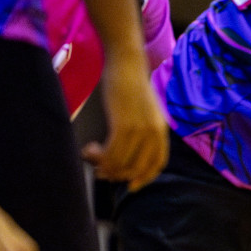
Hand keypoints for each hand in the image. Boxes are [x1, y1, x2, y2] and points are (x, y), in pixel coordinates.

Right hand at [82, 56, 166, 190]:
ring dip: (102, 165)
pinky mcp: (124, 125)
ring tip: (90, 156)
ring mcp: (140, 129)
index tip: (131, 186)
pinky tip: (88, 148)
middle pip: (137, 167)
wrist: (128, 65)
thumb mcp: (146, 112)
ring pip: (121, 162)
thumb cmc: (132, 87)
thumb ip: (144, 131)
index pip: (158, 163)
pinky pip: (111, 152)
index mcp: (162, 131)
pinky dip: (98, 156)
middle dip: (117, 174)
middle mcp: (154, 133)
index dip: (145, 177)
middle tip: (101, 171)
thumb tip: (129, 153)